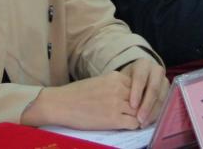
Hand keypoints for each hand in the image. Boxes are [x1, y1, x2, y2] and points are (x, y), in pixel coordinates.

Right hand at [21, 71, 137, 129]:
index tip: (137, 102)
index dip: (139, 95)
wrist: (61, 104)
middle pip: (141, 98)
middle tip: (141, 113)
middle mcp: (119, 89)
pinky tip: (127, 126)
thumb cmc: (77, 93)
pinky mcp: (113, 119)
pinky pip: (133, 123)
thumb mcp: (100, 81)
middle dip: (142, 106)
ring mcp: (116, 104)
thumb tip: (130, 93)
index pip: (138, 86)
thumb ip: (116, 85)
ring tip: (134, 120)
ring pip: (140, 111)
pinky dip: (133, 125)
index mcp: (116, 77)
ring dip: (138, 116)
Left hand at [120, 58, 169, 127]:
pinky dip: (156, 114)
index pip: (140, 78)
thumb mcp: (123, 79)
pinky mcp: (168, 91)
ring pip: (161, 97)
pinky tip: (148, 121)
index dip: (137, 92)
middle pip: (153, 88)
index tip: (132, 106)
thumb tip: (121, 105)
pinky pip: (164, 103)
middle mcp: (156, 70)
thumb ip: (123, 88)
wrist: (138, 76)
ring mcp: (164, 80)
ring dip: (152, 112)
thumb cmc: (126, 79)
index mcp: (143, 65)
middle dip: (146, 105)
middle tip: (139, 118)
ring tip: (143, 123)